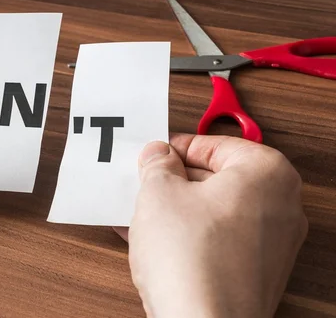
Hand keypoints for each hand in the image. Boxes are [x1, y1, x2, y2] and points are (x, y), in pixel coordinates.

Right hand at [115, 134, 307, 317]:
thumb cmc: (193, 261)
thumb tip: (158, 156)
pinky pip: (215, 240)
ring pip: (213, 212)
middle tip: (144, 182)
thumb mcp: (159, 193)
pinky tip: (149, 239)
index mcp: (267, 173)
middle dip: (174, 182)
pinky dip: (185, 235)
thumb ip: (157, 165)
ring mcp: (270, 244)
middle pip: (216, 179)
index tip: (154, 154)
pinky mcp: (253, 273)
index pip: (214, 145)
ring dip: (174, 210)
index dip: (176, 147)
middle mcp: (279, 207)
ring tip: (138, 212)